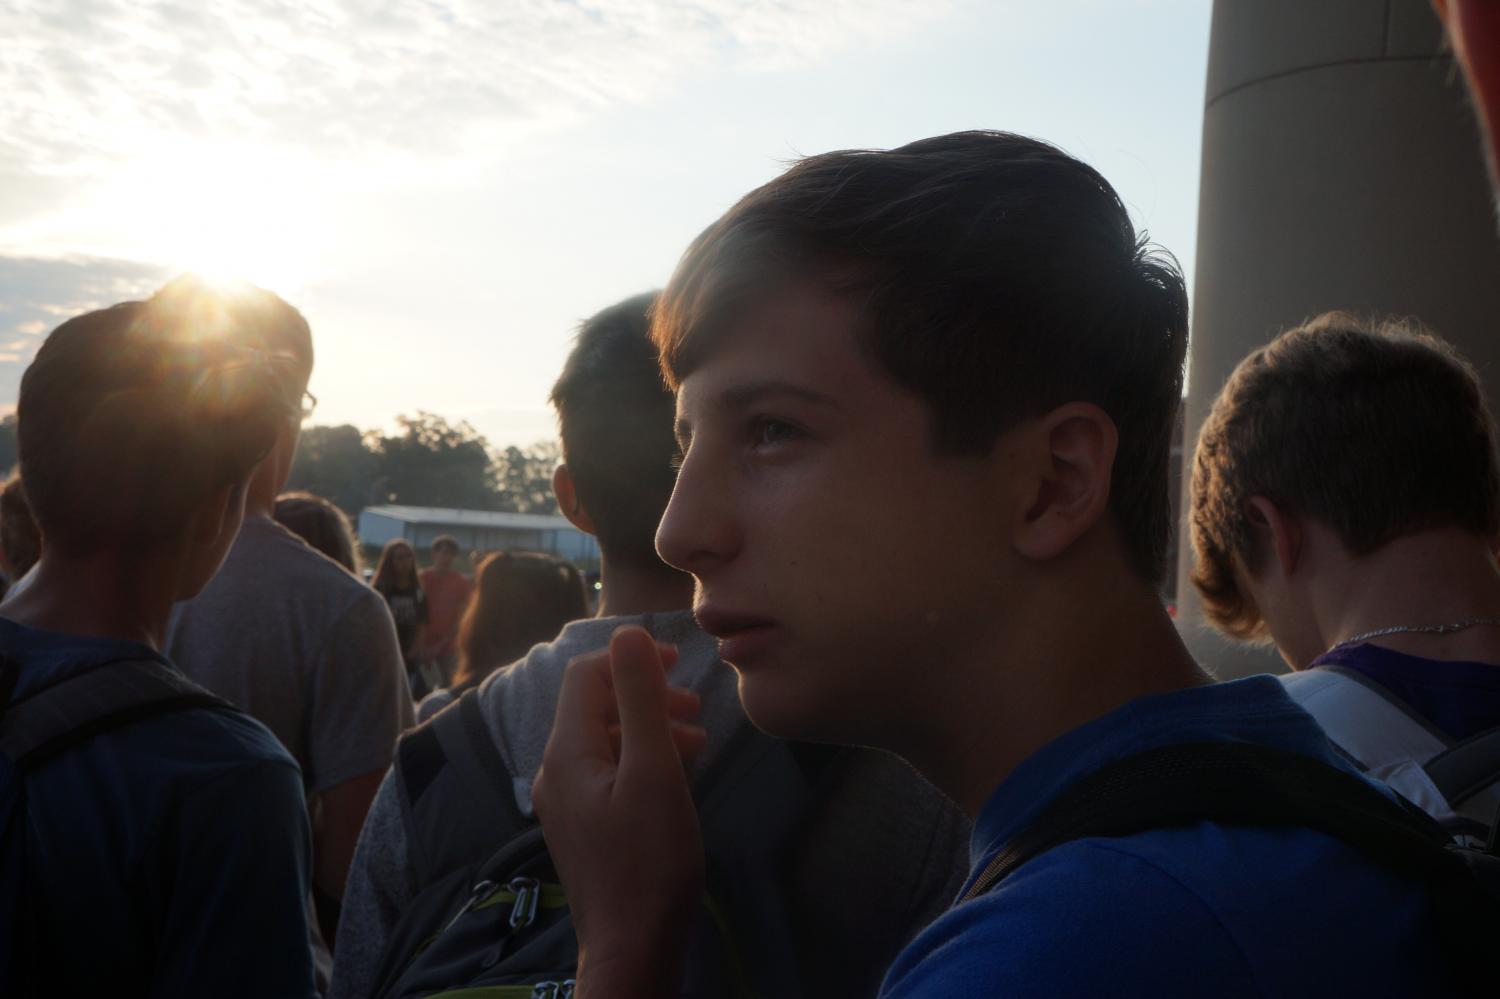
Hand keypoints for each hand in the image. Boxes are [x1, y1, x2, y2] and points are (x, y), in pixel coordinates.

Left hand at [533, 626, 705, 998]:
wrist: (632, 948)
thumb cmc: (649, 859)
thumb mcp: (654, 770)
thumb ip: (641, 699)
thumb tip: (628, 633)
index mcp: (566, 752)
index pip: (586, 675)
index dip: (630, 659)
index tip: (679, 665)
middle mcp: (556, 772)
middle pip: (596, 707)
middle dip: (645, 696)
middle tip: (696, 708)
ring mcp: (567, 804)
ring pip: (606, 741)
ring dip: (649, 729)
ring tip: (697, 743)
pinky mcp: (584, 828)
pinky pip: (609, 773)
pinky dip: (642, 761)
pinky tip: (676, 777)